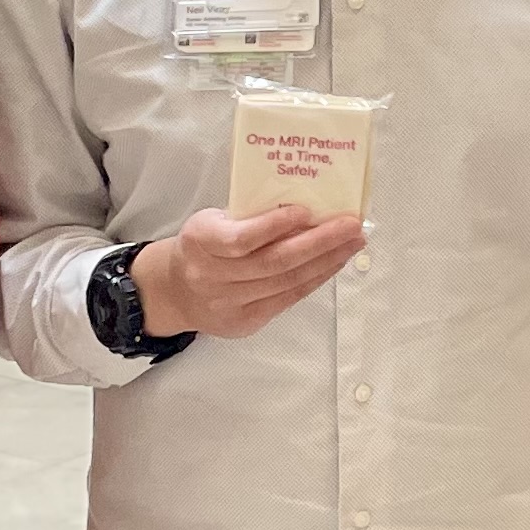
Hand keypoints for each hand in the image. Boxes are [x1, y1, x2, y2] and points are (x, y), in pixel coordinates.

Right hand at [151, 204, 365, 338]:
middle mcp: (211, 276)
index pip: (242, 239)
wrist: (176, 290)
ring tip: (352, 244)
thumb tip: (308, 207)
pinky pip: (286, 300)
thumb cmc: (205, 245)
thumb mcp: (214, 221)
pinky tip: (333, 264)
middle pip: (274, 262)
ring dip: (326, 262)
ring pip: (286, 283)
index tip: (306, 211)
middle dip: (319, 243)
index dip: (274, 226)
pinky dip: (314, 279)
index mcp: (201, 241)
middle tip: (351, 226)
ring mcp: (227, 304)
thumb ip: (250, 217)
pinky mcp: (243, 323)